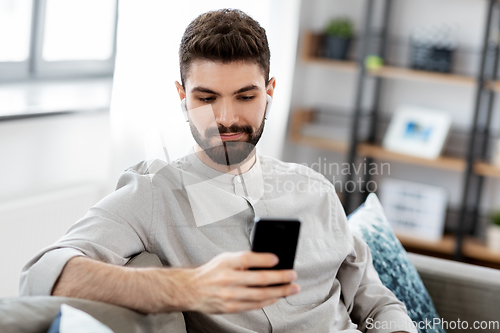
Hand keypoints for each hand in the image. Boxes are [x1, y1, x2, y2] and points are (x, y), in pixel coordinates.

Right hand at [180, 251, 299, 313]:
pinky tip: (277, 297)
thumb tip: (268, 261)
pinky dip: (268, 301)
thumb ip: (244, 259)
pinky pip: (254, 305)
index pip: (248, 258)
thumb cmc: (212, 272)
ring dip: (279, 292)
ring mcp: (229, 295)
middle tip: (293, 275)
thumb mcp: (225, 258)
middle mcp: (227, 279)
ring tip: (292, 288)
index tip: (278, 259)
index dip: (264, 259)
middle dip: (280, 278)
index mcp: (226, 262)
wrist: (191, 290)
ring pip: (260, 294)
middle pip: (259, 278)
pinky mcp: (230, 307)